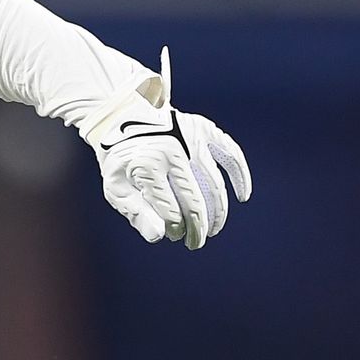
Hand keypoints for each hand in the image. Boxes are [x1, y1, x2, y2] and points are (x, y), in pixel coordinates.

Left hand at [85, 50, 250, 250]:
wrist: (123, 116)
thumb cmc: (120, 159)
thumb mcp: (116, 188)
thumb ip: (136, 214)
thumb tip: (160, 237)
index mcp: (147, 166)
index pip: (171, 211)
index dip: (175, 229)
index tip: (173, 235)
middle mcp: (172, 150)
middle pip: (194, 200)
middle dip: (198, 228)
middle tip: (196, 243)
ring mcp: (190, 138)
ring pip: (214, 183)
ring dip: (218, 212)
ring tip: (214, 229)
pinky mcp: (203, 128)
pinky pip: (229, 153)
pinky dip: (239, 174)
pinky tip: (243, 195)